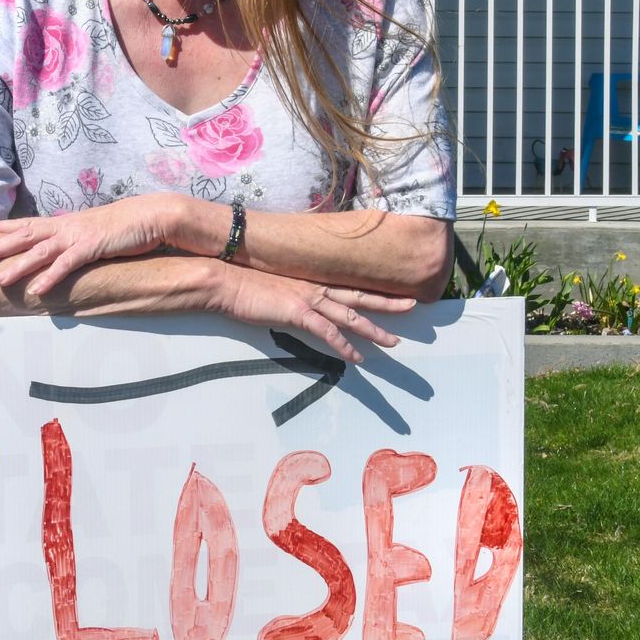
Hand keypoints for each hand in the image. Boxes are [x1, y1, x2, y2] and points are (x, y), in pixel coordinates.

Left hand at [0, 194, 189, 295]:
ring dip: (18, 266)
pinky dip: (50, 277)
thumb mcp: (93, 233)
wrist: (151, 215)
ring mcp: (78, 236)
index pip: (25, 223)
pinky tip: (36, 290)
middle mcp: (66, 226)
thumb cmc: (123, 226)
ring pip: (40, 251)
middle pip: (24, 235)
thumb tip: (62, 253)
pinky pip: (67, 265)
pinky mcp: (92, 247)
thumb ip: (75, 242)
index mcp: (64, 222)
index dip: (1, 227)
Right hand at [207, 263, 418, 365]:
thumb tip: (297, 300)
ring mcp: (309, 300)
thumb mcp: (275, 287)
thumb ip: (291, 293)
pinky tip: (357, 358)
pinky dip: (344, 346)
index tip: (392, 293)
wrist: (227, 282)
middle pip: (360, 296)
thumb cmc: (245, 285)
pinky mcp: (298, 313)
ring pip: (351, 315)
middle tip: (412, 305)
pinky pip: (327, 332)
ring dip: (374, 330)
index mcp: (312, 281)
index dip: (372, 290)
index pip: (348, 286)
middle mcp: (316, 288)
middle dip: (388, 303)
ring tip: (394, 342)